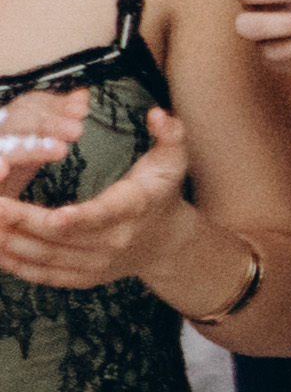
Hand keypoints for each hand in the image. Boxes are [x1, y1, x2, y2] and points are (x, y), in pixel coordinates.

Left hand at [0, 108, 206, 299]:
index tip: (53, 217)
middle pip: (62, 236)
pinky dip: (18, 266)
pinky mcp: (84, 277)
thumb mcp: (173, 160)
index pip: (104, 214)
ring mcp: (98, 263)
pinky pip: (46, 276)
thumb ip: (170, 134)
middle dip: (22, 222)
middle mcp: (114, 241)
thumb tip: (157, 114)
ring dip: (12, 243)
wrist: (168, 242)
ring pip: (47, 257)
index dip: (79, 218)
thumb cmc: (162, 192)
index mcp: (133, 208)